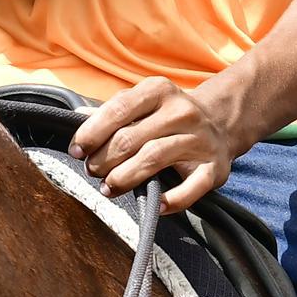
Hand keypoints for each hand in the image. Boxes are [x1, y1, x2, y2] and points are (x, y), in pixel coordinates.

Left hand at [70, 78, 250, 211]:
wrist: (220, 124)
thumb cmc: (168, 117)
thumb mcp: (143, 104)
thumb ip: (113, 111)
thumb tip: (77, 116)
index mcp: (160, 91)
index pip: (118, 110)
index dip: (92, 133)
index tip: (76, 150)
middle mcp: (182, 111)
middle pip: (131, 138)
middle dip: (104, 159)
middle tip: (93, 171)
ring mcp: (200, 139)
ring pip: (154, 159)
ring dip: (124, 178)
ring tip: (109, 187)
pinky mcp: (215, 167)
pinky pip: (192, 188)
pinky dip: (172, 200)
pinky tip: (156, 205)